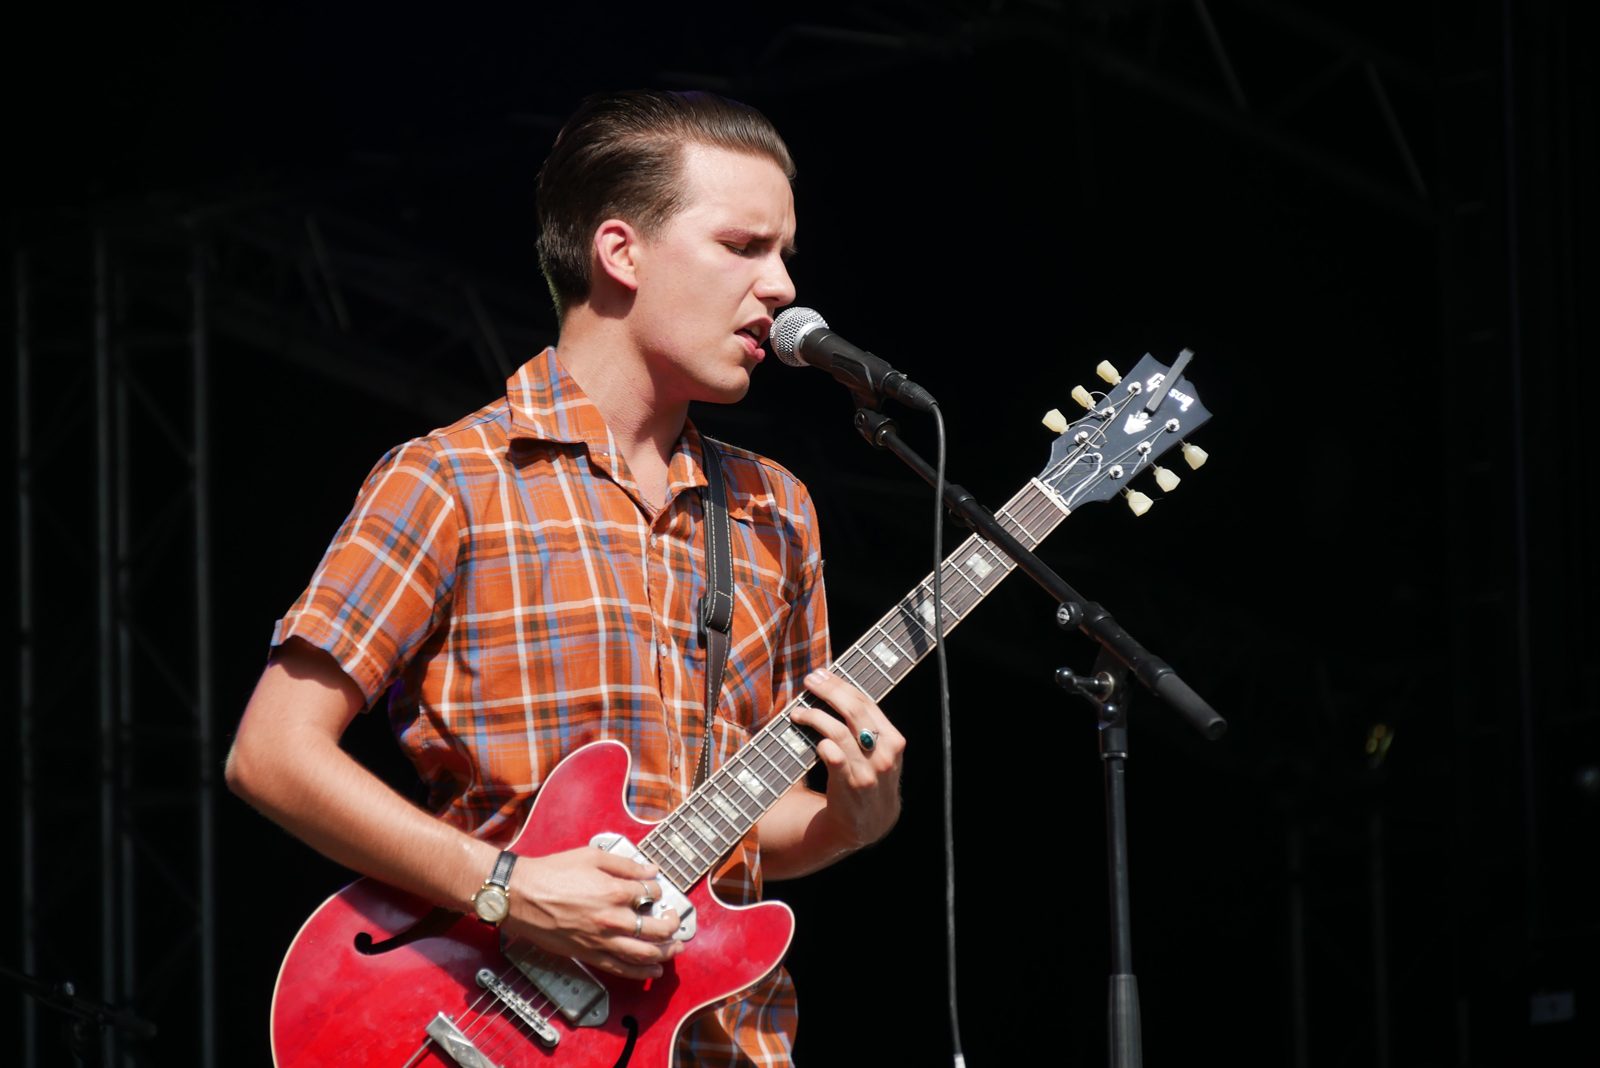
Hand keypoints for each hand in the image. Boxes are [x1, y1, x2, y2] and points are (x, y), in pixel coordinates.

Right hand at [503, 846, 680, 979]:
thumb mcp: (591, 856)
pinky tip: (653, 970)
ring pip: (644, 954)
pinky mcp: (589, 955)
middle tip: (674, 921)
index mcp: (614, 891)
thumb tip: (650, 870)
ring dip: (665, 953)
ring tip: (674, 949)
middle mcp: (612, 919)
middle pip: (656, 929)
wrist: (521, 895)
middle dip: (671, 926)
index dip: (657, 891)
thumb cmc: (552, 873)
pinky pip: (622, 968)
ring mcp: (601, 940)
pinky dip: (642, 972)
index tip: (655, 890)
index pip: (650, 894)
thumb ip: (624, 864)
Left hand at [790, 669, 904, 850]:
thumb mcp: (879, 753)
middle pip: (854, 710)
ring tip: (799, 712)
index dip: (842, 685)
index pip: (866, 702)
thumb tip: (834, 690)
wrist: (868, 824)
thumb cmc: (868, 779)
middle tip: (809, 681)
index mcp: (893, 740)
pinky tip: (813, 740)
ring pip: (838, 731)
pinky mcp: (851, 785)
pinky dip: (822, 743)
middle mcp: (884, 753)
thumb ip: (866, 727)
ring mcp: (868, 770)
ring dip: (815, 716)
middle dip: (829, 691)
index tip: (822, 674)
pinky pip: (833, 755)